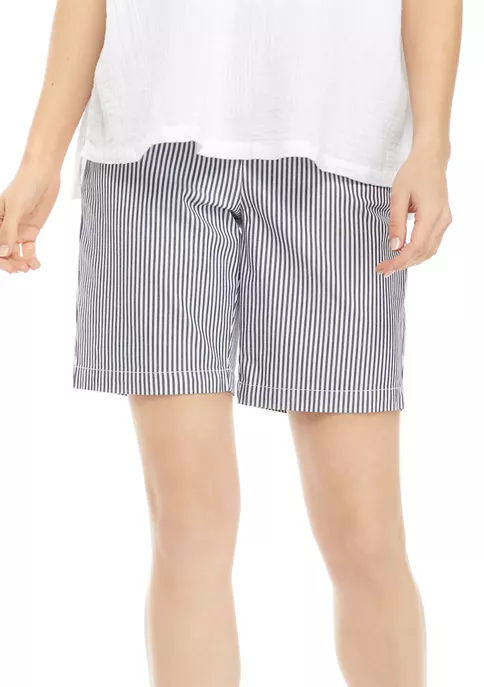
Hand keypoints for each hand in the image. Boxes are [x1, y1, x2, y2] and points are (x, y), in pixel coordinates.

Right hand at [0, 162, 60, 273]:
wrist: (44, 175)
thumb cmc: (25, 185)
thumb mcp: (15, 209)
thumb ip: (8, 231)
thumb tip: (2, 253)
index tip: (8, 266)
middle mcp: (4, 227)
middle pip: (2, 252)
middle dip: (9, 263)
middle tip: (20, 269)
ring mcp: (17, 230)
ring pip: (14, 253)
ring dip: (21, 262)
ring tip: (29, 267)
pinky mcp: (30, 231)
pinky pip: (28, 249)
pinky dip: (31, 258)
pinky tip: (35, 264)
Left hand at [376, 149, 452, 276]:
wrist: (431, 159)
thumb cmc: (413, 173)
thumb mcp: (398, 196)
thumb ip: (396, 222)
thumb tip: (394, 246)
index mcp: (431, 213)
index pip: (416, 246)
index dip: (400, 261)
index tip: (385, 268)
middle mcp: (442, 220)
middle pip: (423, 252)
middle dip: (403, 264)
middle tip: (383, 270)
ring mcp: (445, 221)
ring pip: (430, 251)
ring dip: (411, 261)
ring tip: (391, 265)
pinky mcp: (443, 220)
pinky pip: (432, 243)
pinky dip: (419, 253)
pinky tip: (404, 255)